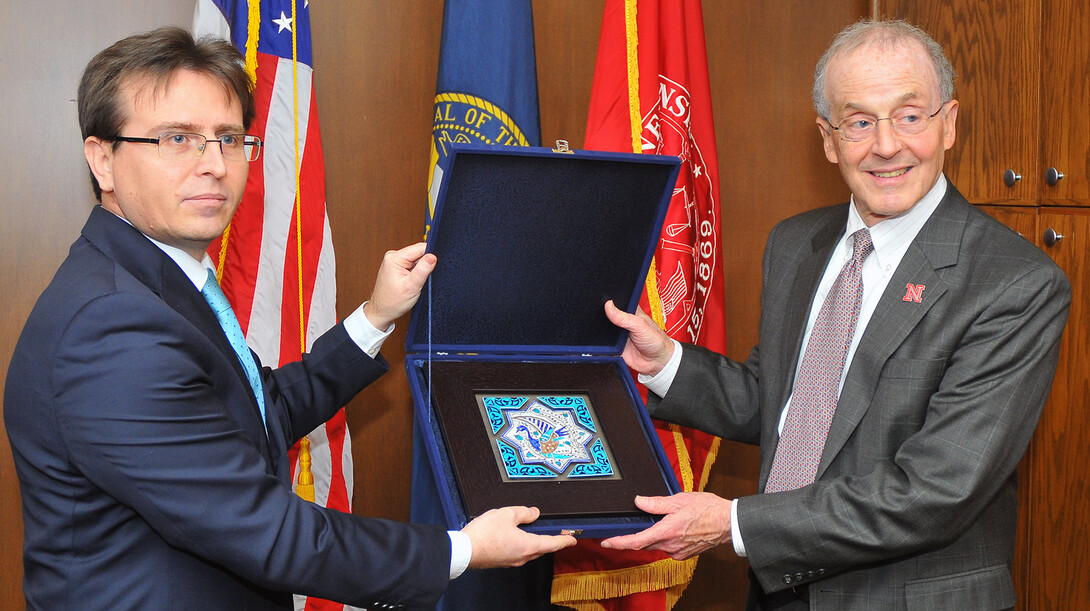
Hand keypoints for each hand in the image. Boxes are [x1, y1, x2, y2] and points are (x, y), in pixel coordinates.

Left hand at [362, 242, 436, 329]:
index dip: (430, 256)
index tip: (433, 267)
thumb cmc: (392, 302)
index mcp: (394, 258)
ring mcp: (394, 261)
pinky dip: (415, 273)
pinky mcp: (397, 266)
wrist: (382, 311)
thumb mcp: (411, 287)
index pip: (420, 247)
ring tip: (414, 282)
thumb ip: (423, 270)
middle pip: (418, 253)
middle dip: (424, 265)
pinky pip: (412, 265)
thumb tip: (433, 256)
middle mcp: (393, 256)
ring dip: (419, 270)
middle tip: (420, 279)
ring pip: (416, 259)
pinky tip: (411, 282)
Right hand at [461, 506, 576, 568]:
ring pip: (530, 551)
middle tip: (557, 534)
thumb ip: (524, 512)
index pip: (552, 543)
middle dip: (551, 541)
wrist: (465, 551)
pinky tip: (516, 536)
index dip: (564, 541)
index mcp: (528, 545)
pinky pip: (518, 552)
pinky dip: (522, 544)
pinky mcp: (502, 561)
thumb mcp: (507, 514)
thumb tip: (534, 513)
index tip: (572, 540)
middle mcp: (522, 556)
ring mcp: (511, 561)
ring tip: (535, 531)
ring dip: (535, 542)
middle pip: (542, 548)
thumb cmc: (484, 534)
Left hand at [599, 493, 732, 559]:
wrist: (729, 523)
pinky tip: (675, 527)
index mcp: (667, 531)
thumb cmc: (708, 509)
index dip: (620, 542)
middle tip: (629, 528)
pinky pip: (668, 547)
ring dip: (655, 535)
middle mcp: (671, 546)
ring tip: (666, 520)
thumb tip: (639, 502)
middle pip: (645, 543)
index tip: (607, 542)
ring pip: (657, 545)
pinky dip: (666, 538)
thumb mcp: (679, 500)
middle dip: (636, 536)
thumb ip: (656, 503)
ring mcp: (678, 552)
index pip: (637, 541)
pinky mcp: (684, 554)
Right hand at [604, 300, 674, 375]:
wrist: (657, 362)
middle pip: (607, 317)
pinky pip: (604, 346)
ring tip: (605, 334)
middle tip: (603, 321)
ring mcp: (619, 335)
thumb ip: (623, 317)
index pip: (617, 303)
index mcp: (631, 312)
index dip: (609, 302)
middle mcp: (624, 323)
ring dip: (601, 333)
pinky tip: (603, 345)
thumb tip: (608, 305)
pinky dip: (602, 346)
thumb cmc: (656, 341)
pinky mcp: (615, 347)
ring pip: (603, 332)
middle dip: (603, 318)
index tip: (602, 303)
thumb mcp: (640, 325)